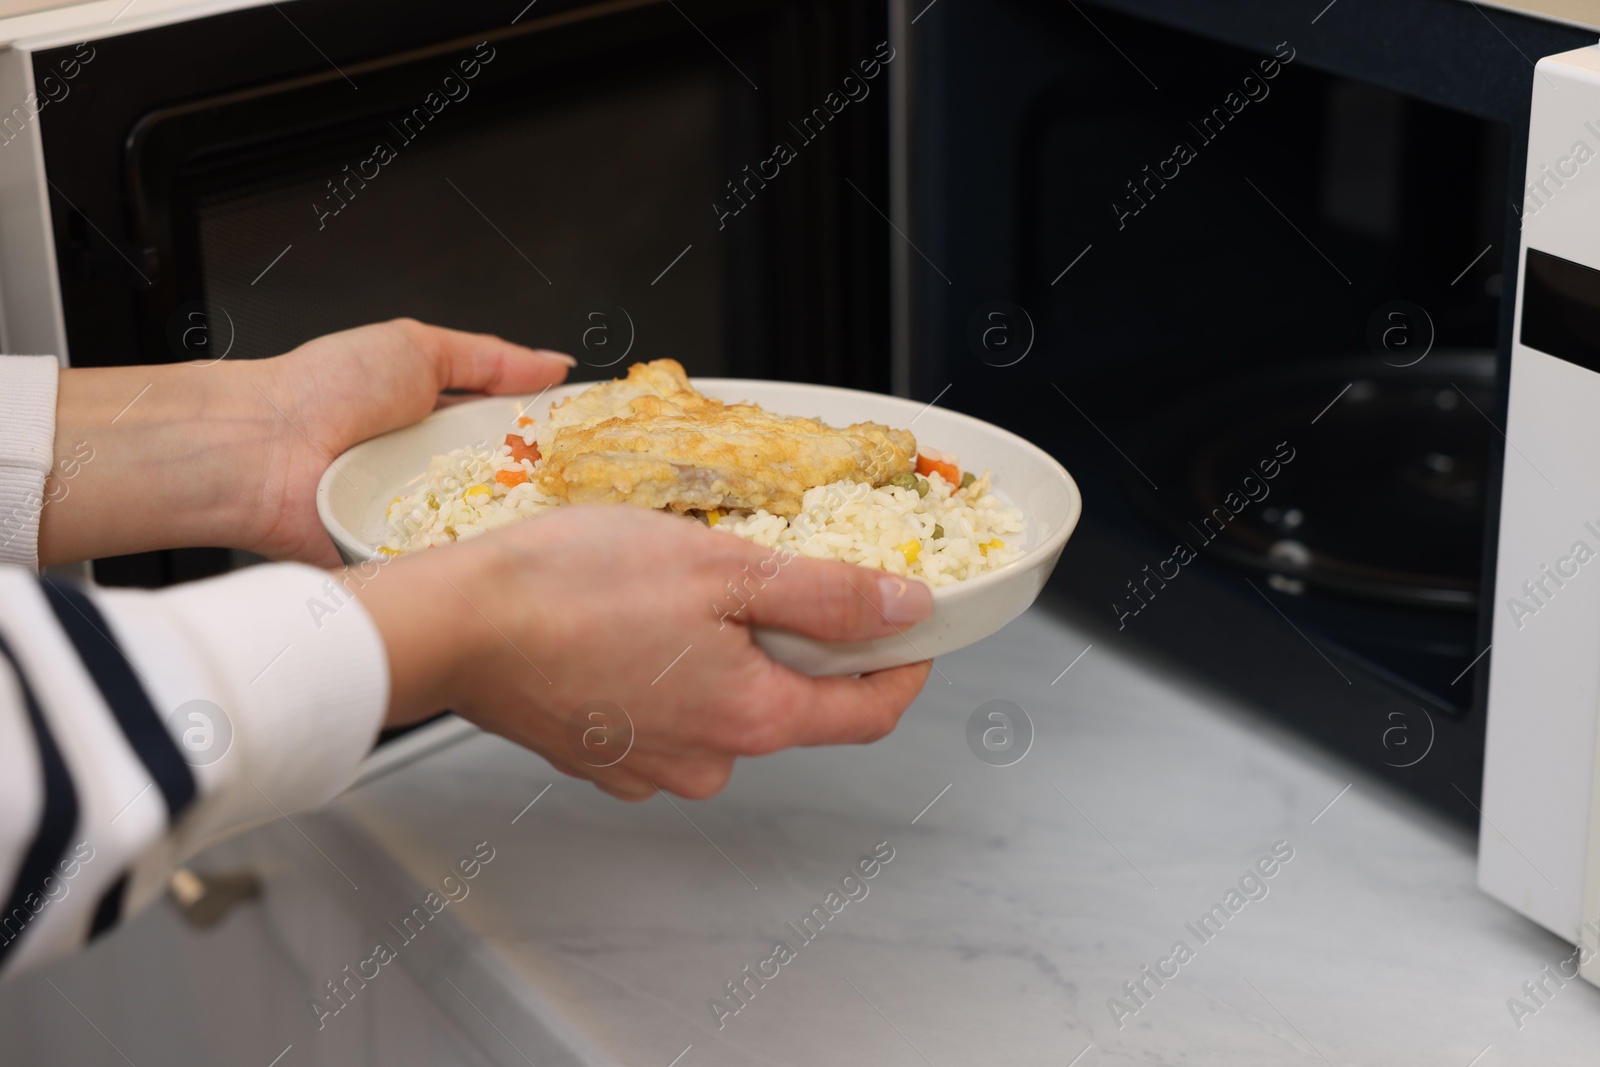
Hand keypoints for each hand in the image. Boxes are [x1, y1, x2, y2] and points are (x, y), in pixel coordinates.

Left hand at [39, 319, 572, 566]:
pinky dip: (478, 559)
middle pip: (521, 490)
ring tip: (559, 523)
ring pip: (497, 532)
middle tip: (594, 486)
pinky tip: (505, 553)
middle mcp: (442, 478)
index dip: (563, 441)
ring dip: (520, 525)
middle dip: (555, 489)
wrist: (258, 451)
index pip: (523, 437)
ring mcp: (427, 524)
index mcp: (446, 426)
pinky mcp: (410, 565)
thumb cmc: (322, 390)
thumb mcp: (417, 348)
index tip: (605, 444)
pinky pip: (458, 567)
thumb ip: (493, 358)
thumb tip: (555, 363)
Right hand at [356, 506, 934, 800]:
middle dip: (798, 640)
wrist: (451, 624)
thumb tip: (905, 610)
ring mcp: (651, 768)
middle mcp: (708, 761)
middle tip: (768, 571)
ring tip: (682, 590)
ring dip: (726, 652)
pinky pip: (666, 715)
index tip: (912, 625)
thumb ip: (825, 595)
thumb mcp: (722, 567)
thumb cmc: (569, 588)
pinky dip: (670, 671)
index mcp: (753, 718)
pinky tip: (635, 625)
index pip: (870, 713)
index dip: (903, 664)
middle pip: (795, 703)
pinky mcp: (603, 758)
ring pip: (725, 705)